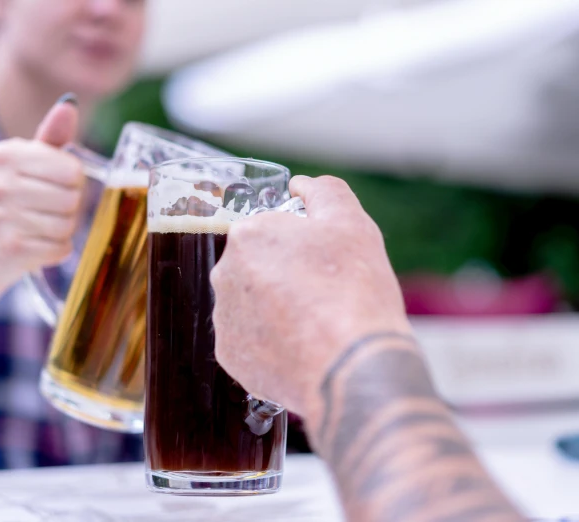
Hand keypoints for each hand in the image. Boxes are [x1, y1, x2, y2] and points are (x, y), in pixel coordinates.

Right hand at [0, 97, 84, 286]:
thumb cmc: (18, 196)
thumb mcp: (31, 162)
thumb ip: (54, 135)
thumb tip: (70, 103)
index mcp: (4, 155)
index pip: (72, 170)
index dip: (74, 180)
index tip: (58, 183)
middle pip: (72, 198)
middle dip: (72, 206)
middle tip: (51, 208)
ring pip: (68, 225)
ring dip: (66, 228)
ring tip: (45, 225)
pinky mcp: (9, 250)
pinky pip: (61, 248)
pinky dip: (59, 248)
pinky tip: (40, 243)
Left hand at [211, 176, 412, 416]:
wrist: (354, 367)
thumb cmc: (354, 291)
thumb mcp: (351, 223)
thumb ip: (324, 192)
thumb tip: (299, 185)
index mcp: (248, 235)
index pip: (274, 232)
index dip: (305, 247)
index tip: (327, 265)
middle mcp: (224, 274)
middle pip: (259, 268)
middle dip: (286, 277)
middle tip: (324, 295)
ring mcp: (224, 318)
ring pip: (252, 304)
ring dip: (277, 310)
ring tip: (315, 324)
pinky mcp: (229, 357)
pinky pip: (250, 341)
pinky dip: (272, 343)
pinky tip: (302, 347)